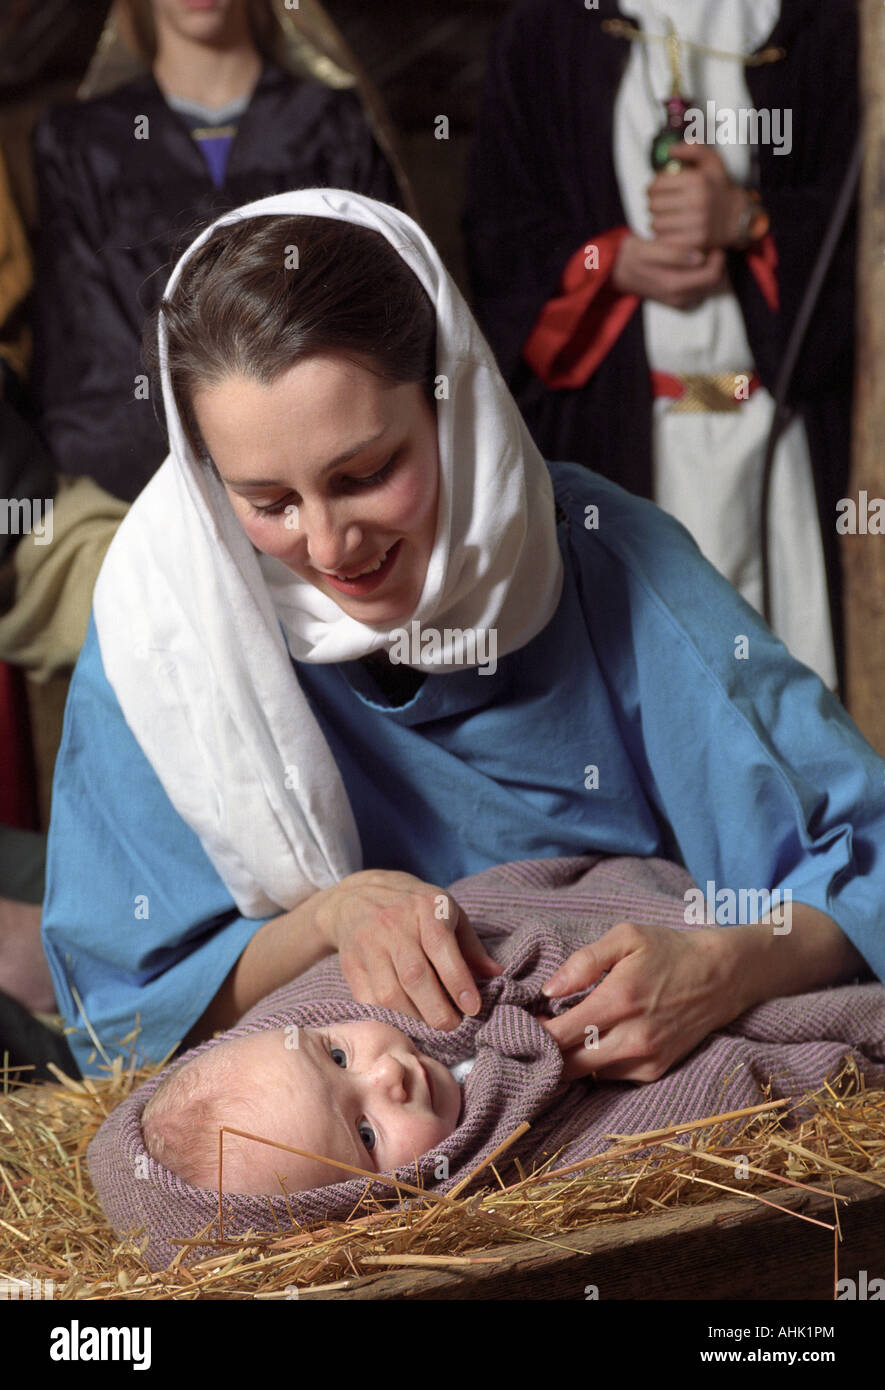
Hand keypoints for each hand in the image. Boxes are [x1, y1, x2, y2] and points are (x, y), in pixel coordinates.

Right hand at [315, 868, 501, 1029]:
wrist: (356, 897)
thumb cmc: (413, 908)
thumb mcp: (448, 913)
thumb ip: (471, 946)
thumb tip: (496, 975)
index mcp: (425, 908)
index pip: (441, 947)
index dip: (459, 981)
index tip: (473, 1008)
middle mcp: (394, 924)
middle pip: (414, 976)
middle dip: (437, 1010)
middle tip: (453, 1025)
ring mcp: (368, 945)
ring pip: (390, 993)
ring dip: (414, 1017)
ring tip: (431, 1022)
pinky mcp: (351, 965)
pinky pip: (369, 1000)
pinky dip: (390, 1017)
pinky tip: (406, 1018)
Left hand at [539, 920, 741, 1082]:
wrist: (721, 976)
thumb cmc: (668, 951)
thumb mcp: (626, 937)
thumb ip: (584, 961)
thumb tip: (549, 989)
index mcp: (618, 1001)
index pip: (559, 1035)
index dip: (534, 1032)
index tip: (524, 1020)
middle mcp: (631, 1038)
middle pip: (567, 1064)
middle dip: (545, 1052)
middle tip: (539, 1030)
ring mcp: (645, 1058)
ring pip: (587, 1074)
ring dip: (570, 1058)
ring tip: (567, 1033)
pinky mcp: (655, 1070)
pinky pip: (610, 1076)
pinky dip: (596, 1062)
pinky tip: (597, 1040)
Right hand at [612, 233, 726, 308]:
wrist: (613, 270)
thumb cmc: (630, 255)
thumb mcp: (649, 249)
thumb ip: (675, 254)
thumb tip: (699, 256)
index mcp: (674, 285)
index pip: (712, 275)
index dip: (717, 256)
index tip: (711, 241)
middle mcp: (679, 297)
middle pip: (713, 282)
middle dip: (715, 263)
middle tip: (708, 244)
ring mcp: (677, 301)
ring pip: (707, 286)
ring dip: (708, 269)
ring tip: (700, 251)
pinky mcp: (675, 299)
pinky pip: (698, 289)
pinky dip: (700, 276)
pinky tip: (692, 262)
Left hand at [647, 143, 748, 249]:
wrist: (735, 216)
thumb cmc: (718, 187)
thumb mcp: (711, 161)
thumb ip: (693, 149)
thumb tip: (670, 149)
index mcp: (698, 181)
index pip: (657, 185)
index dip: (652, 186)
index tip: (654, 189)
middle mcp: (697, 202)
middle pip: (654, 205)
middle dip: (652, 203)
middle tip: (657, 203)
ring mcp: (696, 224)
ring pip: (656, 223)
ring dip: (655, 219)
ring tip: (662, 215)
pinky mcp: (694, 241)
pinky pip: (665, 239)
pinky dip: (663, 234)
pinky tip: (668, 228)